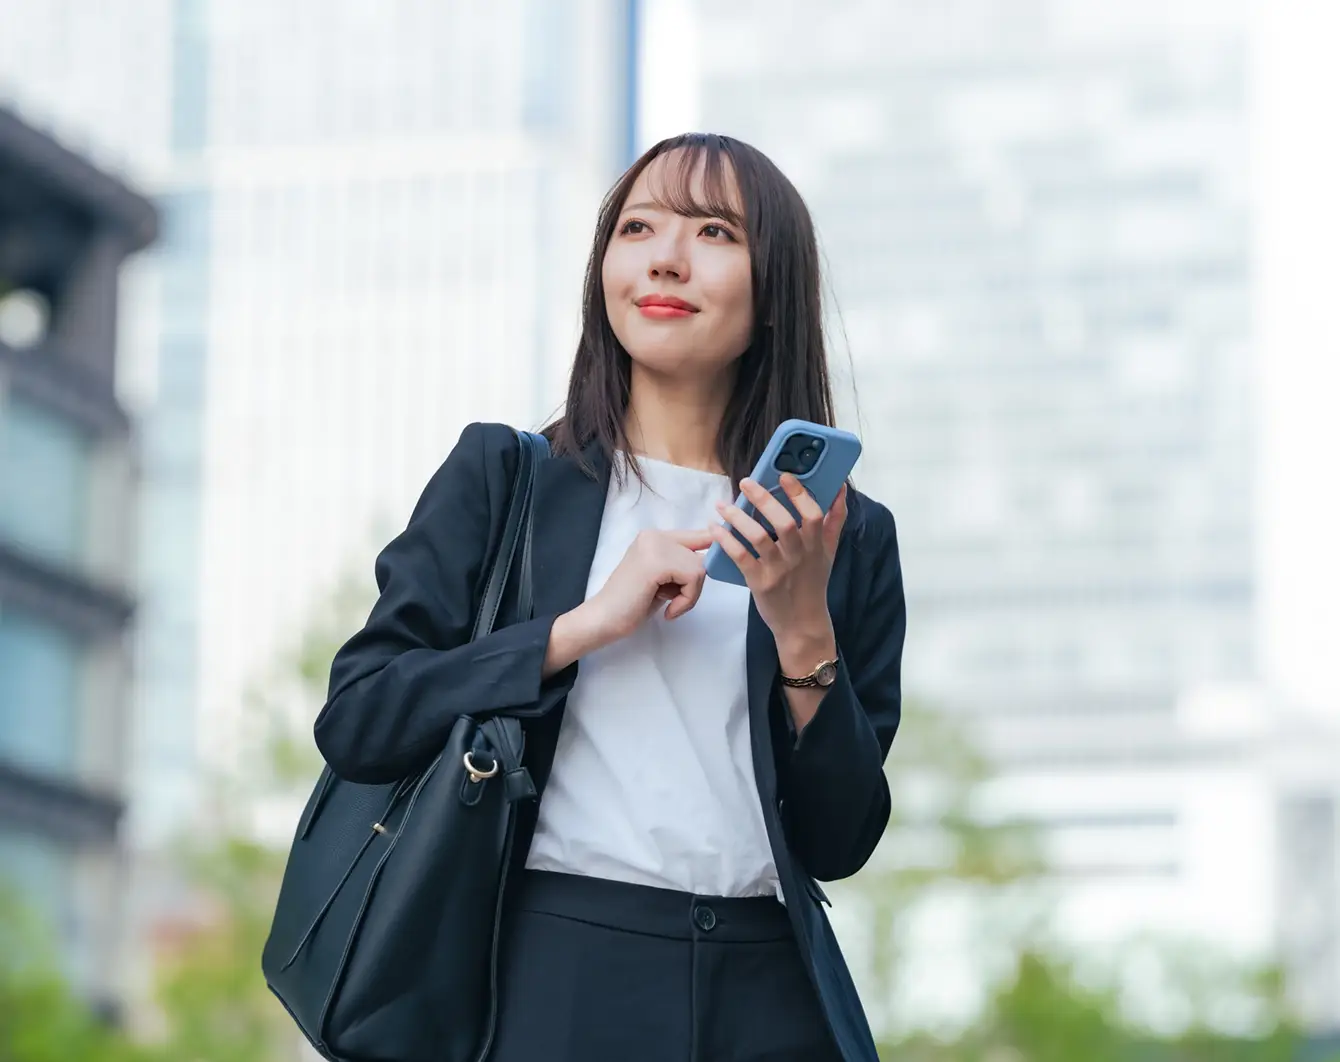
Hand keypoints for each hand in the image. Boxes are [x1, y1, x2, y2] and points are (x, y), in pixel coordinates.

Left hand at [710, 475, 846, 660]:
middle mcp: (798, 557)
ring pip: (759, 538)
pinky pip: (742, 558)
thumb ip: (835, 520)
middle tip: (746, 482)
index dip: (800, 494)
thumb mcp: (829, 552)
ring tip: (723, 504)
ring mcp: (778, 571)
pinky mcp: (759, 583)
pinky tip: (715, 528)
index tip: (785, 475)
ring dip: (738, 518)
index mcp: (816, 546)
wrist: (802, 624)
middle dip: (764, 500)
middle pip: (783, 523)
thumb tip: (839, 488)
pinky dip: (727, 541)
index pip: (813, 515)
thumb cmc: (813, 583)